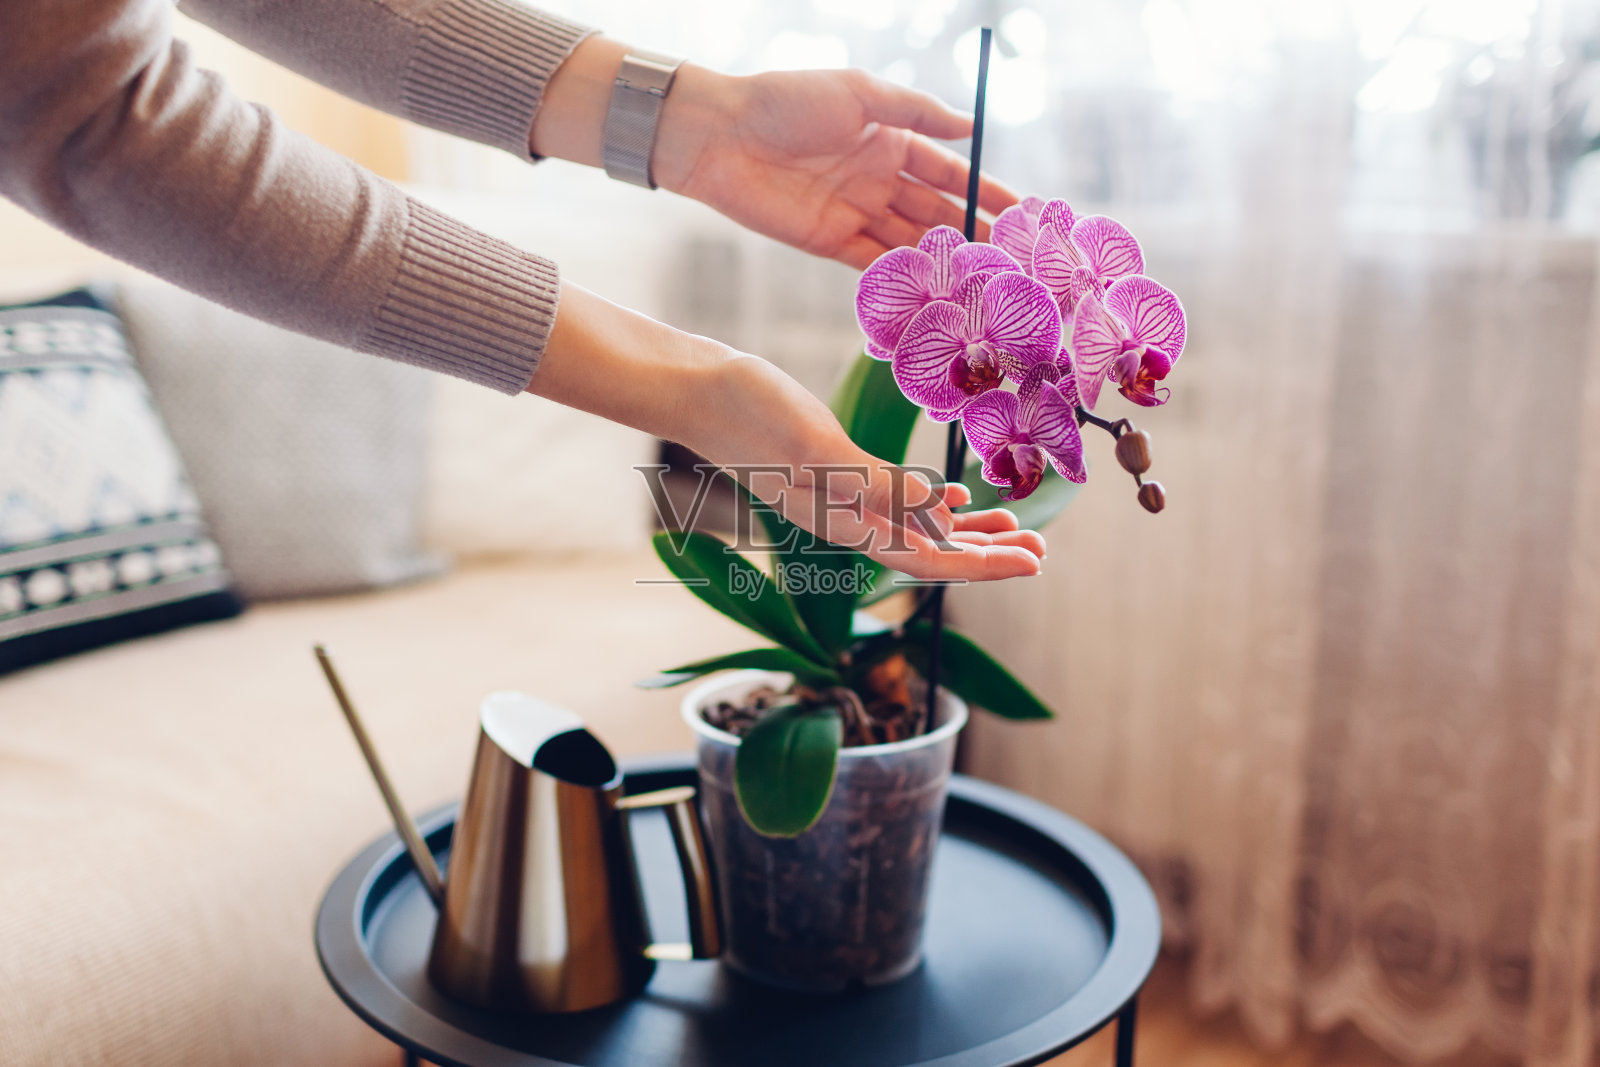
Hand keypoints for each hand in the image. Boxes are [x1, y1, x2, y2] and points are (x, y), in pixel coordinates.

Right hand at [531, 285, 1043, 581]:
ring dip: (966, 532)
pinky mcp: (829, 468)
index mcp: (845, 521)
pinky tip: (955, 494)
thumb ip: (877, 486)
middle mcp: (844, 518)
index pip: (927, 560)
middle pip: (929, 552)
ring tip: (1014, 528)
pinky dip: (931, 502)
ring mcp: (835, 496)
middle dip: (987, 555)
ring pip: (915, 528)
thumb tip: (941, 520)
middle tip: (1041, 551)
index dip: (983, 566)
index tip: (1033, 561)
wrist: (691, 387)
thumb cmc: (746, 413)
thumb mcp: (818, 446)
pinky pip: (894, 498)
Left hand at [654, 66, 1018, 268]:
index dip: (985, 193)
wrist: (720, 135)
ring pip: (911, 242)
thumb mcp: (861, 94)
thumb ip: (917, 113)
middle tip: (1014, 263)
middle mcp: (878, 179)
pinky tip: (935, 293)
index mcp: (891, 140)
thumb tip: (972, 125)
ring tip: (984, 284)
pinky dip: (903, 277)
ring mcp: (855, 213)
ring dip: (945, 262)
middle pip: (936, 213)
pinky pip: (873, 263)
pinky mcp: (829, 241)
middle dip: (975, 235)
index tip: (1022, 216)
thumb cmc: (787, 101)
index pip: (950, 173)